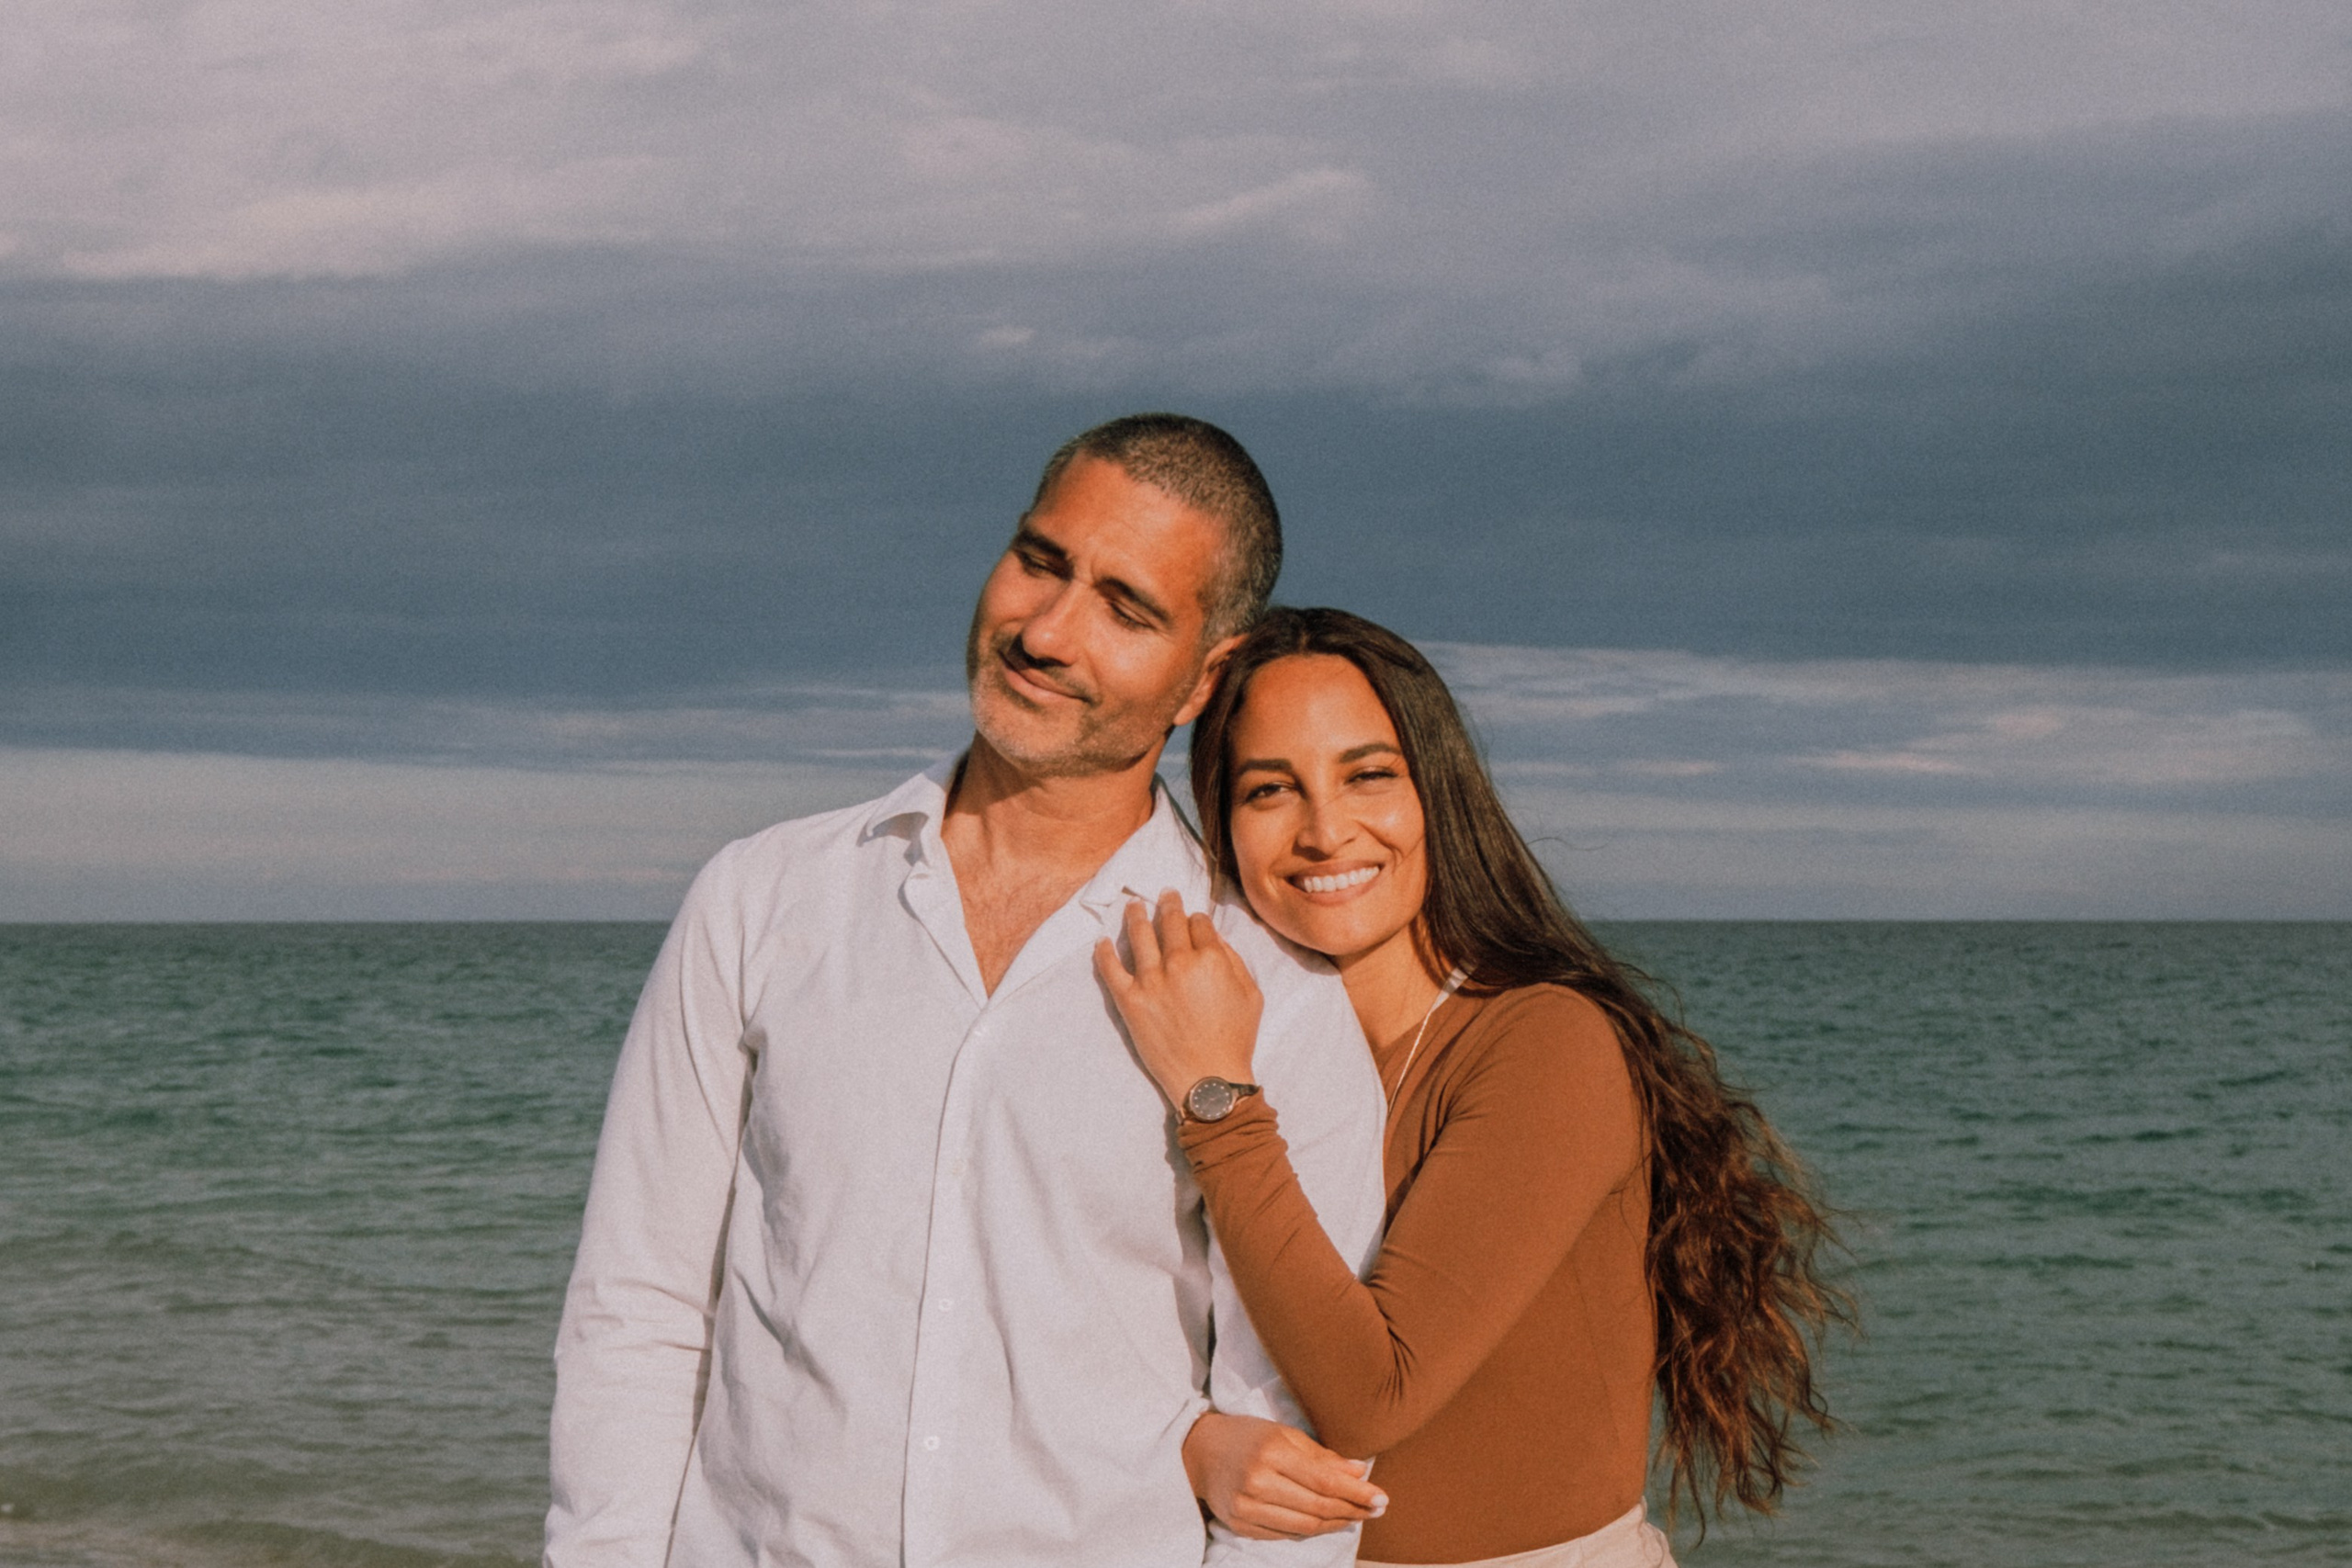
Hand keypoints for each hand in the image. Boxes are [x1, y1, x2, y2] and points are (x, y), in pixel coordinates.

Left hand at [1093, 891, 1262, 1110]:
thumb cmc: (1235, 1039)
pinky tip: (1101, 941)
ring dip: (1136, 915)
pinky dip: (1104, 952)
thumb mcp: (1251, 995)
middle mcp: (1179, 962)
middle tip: (1165, 894)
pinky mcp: (1130, 999)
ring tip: (1133, 906)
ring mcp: (1151, 980)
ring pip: (1139, 935)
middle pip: (1170, 922)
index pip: (1200, 923)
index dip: (1197, 918)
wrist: (1208, 1078)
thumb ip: (1234, 961)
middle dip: (1168, 904)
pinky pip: (1111, 968)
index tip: (1193, 919)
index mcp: (1212, 959)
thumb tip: (1214, 939)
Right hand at [1183, 1411, 1385, 1539]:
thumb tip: (1359, 1473)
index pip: (1323, 1480)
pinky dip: (1309, 1530)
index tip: (1381, 1498)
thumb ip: (1321, 1456)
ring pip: (1303, 1527)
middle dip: (1352, 1510)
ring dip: (1336, 1523)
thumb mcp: (1283, 1434)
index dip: (1356, 1493)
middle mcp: (1256, 1483)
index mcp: (1270, 1453)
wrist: (1198, 1452)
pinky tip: (1326, 1522)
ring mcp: (1245, 1508)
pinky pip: (1285, 1535)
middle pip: (1316, 1507)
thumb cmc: (1247, 1436)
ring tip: (1356, 1516)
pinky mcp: (1240, 1526)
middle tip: (1377, 1509)